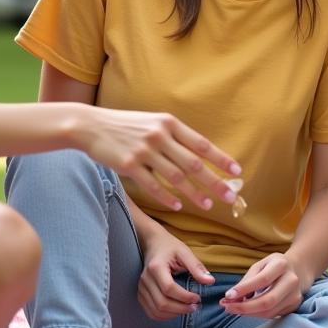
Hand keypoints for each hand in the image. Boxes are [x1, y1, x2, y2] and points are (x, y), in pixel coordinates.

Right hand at [74, 108, 240, 212]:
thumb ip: (173, 135)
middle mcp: (159, 136)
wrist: (91, 125)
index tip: (236, 171)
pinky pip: (153, 186)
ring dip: (194, 194)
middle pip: (193, 164)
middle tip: (229, 197)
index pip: (201, 144)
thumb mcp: (152, 122)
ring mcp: (144, 151)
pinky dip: (167, 197)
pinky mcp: (129, 165)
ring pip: (176, 178)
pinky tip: (177, 206)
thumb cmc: (126, 125)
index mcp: (168, 123)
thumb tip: (198, 153)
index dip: (220, 159)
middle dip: (214, 182)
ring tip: (208, 205)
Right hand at [137, 229, 213, 320]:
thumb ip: (196, 267)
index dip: (184, 297)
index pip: (169, 288)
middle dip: (181, 309)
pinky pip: (151, 312)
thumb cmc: (170, 247)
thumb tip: (210, 281)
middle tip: (195, 306)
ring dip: (173, 314)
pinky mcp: (141, 294)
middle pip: (162, 303)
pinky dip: (164, 316)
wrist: (153, 244)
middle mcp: (146, 279)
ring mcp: (141, 288)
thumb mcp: (185, 252)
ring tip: (187, 309)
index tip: (198, 298)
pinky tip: (176, 311)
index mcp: (156, 267)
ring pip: (156, 310)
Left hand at [219, 253, 310, 319]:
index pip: (262, 280)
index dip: (244, 289)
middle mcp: (291, 281)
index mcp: (281, 265)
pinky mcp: (294, 307)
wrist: (298, 270)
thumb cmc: (274, 266)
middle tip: (227, 307)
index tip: (228, 295)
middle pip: (267, 301)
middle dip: (244, 307)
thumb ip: (247, 280)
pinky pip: (272, 315)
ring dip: (248, 313)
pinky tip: (246, 311)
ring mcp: (295, 296)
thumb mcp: (260, 265)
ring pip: (269, 312)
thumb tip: (231, 297)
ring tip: (233, 309)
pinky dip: (256, 315)